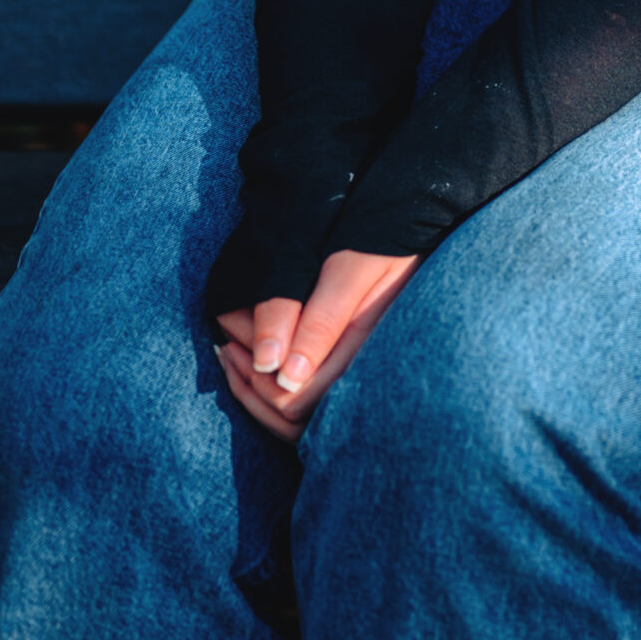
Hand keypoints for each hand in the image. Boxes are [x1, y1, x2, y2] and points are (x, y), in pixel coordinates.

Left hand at [214, 249, 420, 442]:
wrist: (417, 221)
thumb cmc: (385, 235)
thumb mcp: (352, 266)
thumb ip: (321, 319)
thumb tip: (284, 375)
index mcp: (366, 353)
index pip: (295, 399)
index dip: (255, 373)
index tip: (228, 329)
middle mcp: (365, 374)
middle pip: (291, 413)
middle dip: (249, 375)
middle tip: (223, 333)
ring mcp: (360, 376)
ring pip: (295, 418)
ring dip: (255, 385)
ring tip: (231, 345)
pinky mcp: (353, 368)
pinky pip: (307, 406)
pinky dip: (271, 389)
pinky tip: (253, 358)